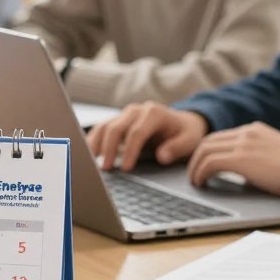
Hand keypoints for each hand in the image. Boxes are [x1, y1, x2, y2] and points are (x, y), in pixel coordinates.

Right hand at [87, 102, 208, 170]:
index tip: (125, 168)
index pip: (137, 132)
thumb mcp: (190, 140)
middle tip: (106, 169)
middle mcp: (136, 111)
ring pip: (105, 126)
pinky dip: (93, 141)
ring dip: (97, 144)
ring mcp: (125, 115)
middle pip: (116, 127)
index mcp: (154, 113)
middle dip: (109, 148)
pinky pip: (101, 129)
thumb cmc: (185, 133)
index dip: (129, 151)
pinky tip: (90, 155)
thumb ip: (177, 147)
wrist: (181, 123)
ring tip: (92, 163)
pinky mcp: (118, 121)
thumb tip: (162, 156)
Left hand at [187, 122, 279, 192]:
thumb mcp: (273, 156)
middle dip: (196, 158)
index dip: (207, 151)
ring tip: (194, 181)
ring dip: (195, 166)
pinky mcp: (241, 157)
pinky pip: (210, 162)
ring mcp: (243, 143)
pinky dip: (201, 172)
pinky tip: (201, 183)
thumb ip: (255, 158)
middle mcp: (246, 132)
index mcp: (254, 130)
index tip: (202, 163)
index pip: (221, 137)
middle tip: (193, 173)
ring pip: (205, 150)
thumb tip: (242, 176)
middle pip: (208, 141)